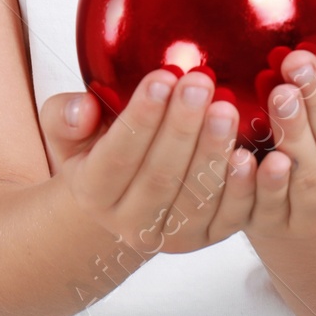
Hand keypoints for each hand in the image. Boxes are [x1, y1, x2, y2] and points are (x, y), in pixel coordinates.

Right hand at [38, 68, 257, 259]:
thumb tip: (83, 109)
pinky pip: (228, 218)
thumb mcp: (68, 133)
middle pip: (160, 176)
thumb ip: (64, 117)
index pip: (117, 157)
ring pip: (195, 198)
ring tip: (226, 108)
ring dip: (213, 152)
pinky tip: (251, 156)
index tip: (161, 78)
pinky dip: (242, 190)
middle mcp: (131, 222)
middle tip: (200, 83)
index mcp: (94, 192)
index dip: (140, 119)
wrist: (122, 201)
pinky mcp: (208, 237)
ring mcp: (172, 235)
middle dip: (182, 127)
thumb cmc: (99, 151)